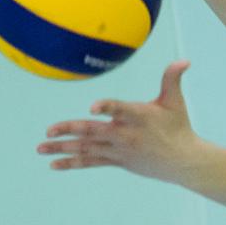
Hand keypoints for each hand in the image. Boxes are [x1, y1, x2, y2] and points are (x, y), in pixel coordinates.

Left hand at [37, 60, 201, 182]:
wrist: (183, 162)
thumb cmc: (179, 127)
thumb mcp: (176, 101)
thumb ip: (172, 78)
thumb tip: (184, 60)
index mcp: (139, 116)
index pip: (120, 109)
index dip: (107, 107)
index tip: (92, 107)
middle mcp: (125, 134)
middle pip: (94, 131)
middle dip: (70, 130)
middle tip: (48, 130)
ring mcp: (119, 150)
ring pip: (87, 148)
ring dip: (63, 148)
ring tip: (41, 147)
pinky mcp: (117, 161)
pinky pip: (91, 162)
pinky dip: (72, 163)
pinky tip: (54, 164)